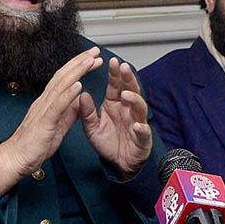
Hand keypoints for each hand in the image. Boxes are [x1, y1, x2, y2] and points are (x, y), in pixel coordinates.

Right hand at [0, 47, 102, 194]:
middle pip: (63, 76)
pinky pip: (57, 106)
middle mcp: (44, 101)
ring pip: (61, 86)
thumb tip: (80, 100)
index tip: (92, 58)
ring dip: (77, 71)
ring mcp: (43, 110)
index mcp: (48, 102)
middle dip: (80, 62)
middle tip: (95, 51)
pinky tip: (78, 85)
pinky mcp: (44, 122)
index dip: (78, 66)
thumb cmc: (34, 145)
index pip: (64, 79)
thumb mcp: (58, 125)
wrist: (15, 159)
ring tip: (90, 60)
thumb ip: (68, 112)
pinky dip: (68, 94)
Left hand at [78, 57, 151, 176]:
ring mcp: (137, 122)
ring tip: (126, 95)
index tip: (111, 61)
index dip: (115, 73)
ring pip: (139, 108)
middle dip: (128, 78)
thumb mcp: (91, 127)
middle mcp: (128, 110)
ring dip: (134, 100)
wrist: (119, 162)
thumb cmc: (108, 141)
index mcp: (115, 104)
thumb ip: (86, 112)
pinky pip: (143, 132)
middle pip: (131, 90)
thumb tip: (80, 95)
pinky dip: (141, 129)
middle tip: (123, 68)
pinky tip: (136, 126)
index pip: (116, 85)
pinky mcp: (142, 139)